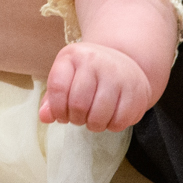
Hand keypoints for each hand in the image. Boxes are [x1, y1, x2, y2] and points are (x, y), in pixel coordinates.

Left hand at [41, 40, 158, 131]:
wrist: (125, 61)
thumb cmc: (89, 74)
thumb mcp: (67, 77)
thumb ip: (53, 98)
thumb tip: (45, 117)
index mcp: (74, 55)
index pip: (58, 87)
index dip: (57, 109)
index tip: (62, 115)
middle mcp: (96, 61)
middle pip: (78, 104)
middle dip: (76, 119)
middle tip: (79, 118)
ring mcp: (118, 75)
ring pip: (99, 115)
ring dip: (93, 125)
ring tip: (94, 119)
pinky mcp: (137, 90)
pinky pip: (120, 120)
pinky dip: (112, 126)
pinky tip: (110, 118)